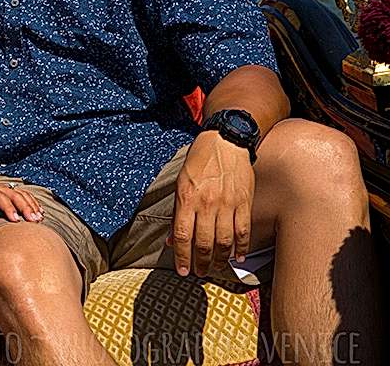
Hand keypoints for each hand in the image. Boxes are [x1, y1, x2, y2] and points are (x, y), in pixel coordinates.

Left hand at [0, 176, 42, 222]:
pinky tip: (38, 211)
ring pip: (20, 193)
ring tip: (39, 218)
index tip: (16, 220)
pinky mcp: (4, 193)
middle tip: (34, 221)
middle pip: (14, 194)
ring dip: (31, 205)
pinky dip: (31, 202)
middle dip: (25, 207)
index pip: (0, 197)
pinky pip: (21, 194)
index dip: (9, 208)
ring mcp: (0, 188)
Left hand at [168, 131, 254, 277]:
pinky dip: (240, 248)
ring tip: (215, 268)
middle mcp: (207, 203)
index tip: (182, 271)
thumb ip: (177, 213)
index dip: (182, 256)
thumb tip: (172, 240)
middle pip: (203, 242)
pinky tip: (237, 257)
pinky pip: (243, 231)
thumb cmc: (199, 162)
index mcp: (187, 198)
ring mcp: (227, 204)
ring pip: (224, 241)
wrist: (226, 142)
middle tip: (199, 273)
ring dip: (220, 259)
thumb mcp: (181, 183)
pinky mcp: (244, 202)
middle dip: (200, 262)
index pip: (182, 235)